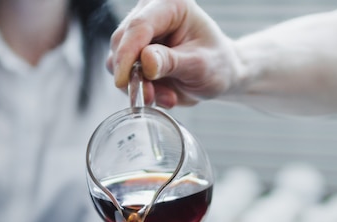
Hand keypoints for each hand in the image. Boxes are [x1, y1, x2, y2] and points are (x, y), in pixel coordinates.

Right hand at [107, 0, 239, 107]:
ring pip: (117, 59)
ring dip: (137, 85)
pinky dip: (140, 90)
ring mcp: (140, 33)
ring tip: (167, 96)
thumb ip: (172, 62)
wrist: (219, 74)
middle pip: (122, 41)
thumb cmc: (216, 64)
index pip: (140, 26)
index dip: (128, 54)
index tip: (123, 81)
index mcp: (171, 5)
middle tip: (153, 96)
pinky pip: (124, 73)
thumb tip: (144, 61)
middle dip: (132, 74)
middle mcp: (151, 13)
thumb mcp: (200, 66)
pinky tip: (163, 95)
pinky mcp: (134, 53)